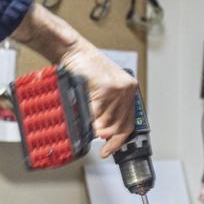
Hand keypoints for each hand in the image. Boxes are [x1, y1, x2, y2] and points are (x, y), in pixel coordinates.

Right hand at [58, 43, 137, 158]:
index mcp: (129, 90)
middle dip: (104, 134)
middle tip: (93, 133)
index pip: (128, 123)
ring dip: (94, 124)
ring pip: (107, 121)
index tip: (108, 151)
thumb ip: (106, 109)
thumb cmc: (84, 69)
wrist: (75, 52)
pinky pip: (97, 112)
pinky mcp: (108, 88)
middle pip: (119, 125)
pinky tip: (84, 110)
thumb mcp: (101, 91)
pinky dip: (88, 115)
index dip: (118, 140)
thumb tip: (102, 133)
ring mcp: (119, 90)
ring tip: (86, 117)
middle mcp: (127, 90)